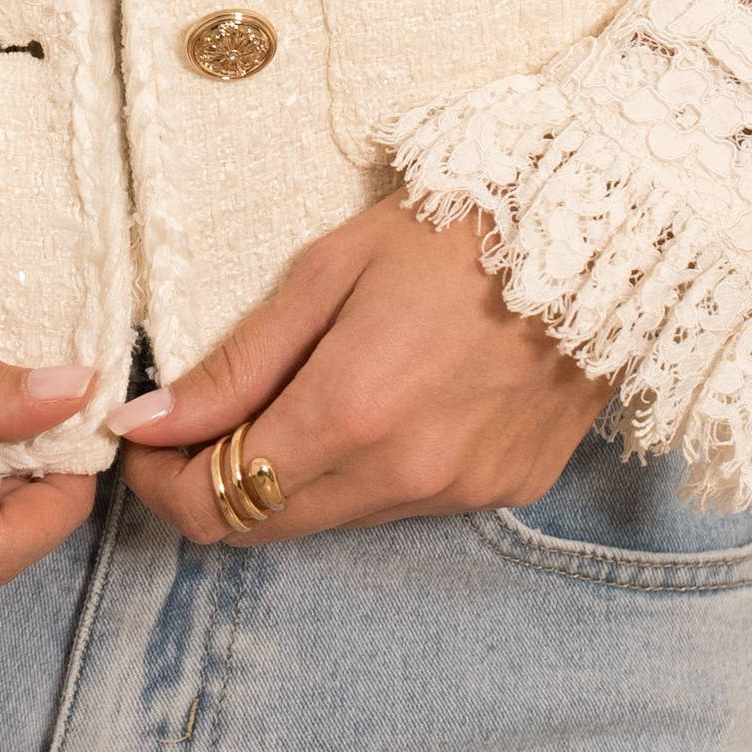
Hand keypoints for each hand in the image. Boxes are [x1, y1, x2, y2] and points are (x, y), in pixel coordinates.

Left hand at [113, 192, 611, 545]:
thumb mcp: (328, 270)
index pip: (216, 505)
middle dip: (216, 481)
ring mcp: (460, 493)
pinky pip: (404, 502)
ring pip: (335, 515)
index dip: (162, 483)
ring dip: (295, 474)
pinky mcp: (503, 491)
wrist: (605, 229)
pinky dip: (371, 467)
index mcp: (350, 413)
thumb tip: (147, 424)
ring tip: (309, 386)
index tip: (147, 440)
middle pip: (266, 525)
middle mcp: (404, 475)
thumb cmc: (456, 227)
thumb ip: (236, 363)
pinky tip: (393, 396)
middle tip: (206, 416)